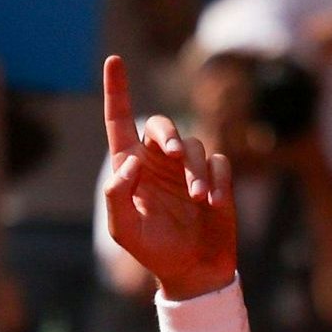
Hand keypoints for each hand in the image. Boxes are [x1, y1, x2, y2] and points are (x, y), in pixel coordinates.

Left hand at [99, 59, 238, 304]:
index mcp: (131, 167)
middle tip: (174, 154)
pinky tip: (211, 203)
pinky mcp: (215, 177)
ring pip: (194, 146)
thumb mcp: (124, 230)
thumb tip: (128, 163)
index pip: (119, 121)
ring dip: (195, 172)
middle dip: (169, 134)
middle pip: (162, 125)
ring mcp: (188, 168)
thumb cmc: (153, 250)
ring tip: (197, 200)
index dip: (116, 90)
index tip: (113, 60)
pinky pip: (217, 162)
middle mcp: (158, 160)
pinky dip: (215, 180)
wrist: (191, 271)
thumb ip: (116, 196)